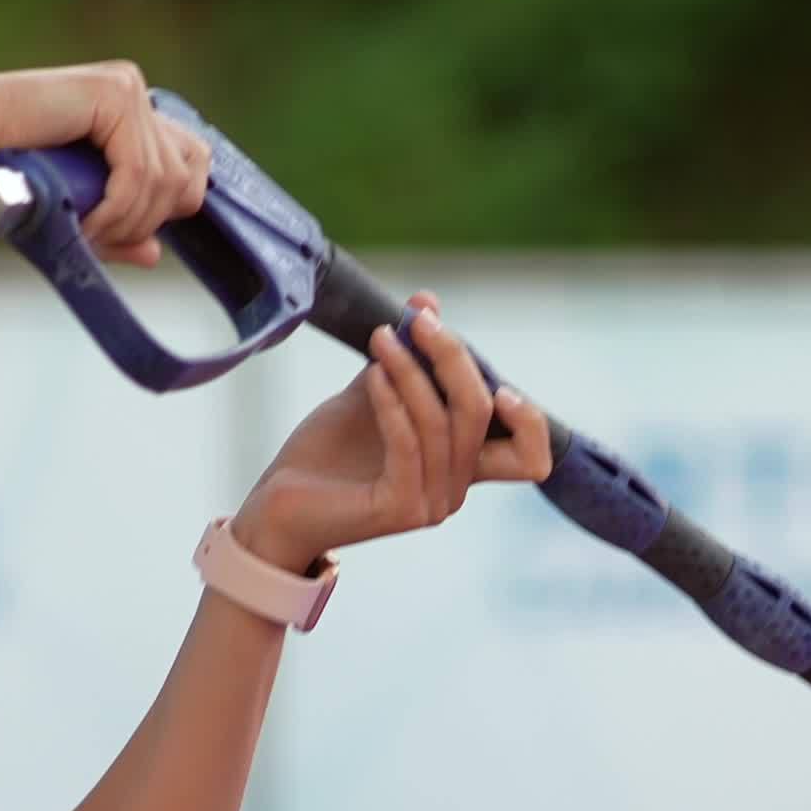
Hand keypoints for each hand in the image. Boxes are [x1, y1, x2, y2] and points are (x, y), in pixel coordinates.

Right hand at [0, 61, 208, 267]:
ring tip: (87, 233)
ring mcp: (127, 89)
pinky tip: (87, 224)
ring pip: (164, 179)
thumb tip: (156, 254)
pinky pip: (139, 171)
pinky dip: (117, 209)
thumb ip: (118, 226)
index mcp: (132, 112)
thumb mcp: (76, 205)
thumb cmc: (7, 169)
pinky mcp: (115, 94)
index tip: (122, 233)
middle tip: (103, 236)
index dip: (165, 209)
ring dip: (127, 221)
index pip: (190, 166)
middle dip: (150, 218)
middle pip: (187, 173)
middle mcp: (135, 93)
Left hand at [232, 293, 553, 568]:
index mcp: (461, 468)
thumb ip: (407, 356)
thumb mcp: (375, 393)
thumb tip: (428, 300)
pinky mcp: (400, 509)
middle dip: (451, 357)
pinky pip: (408, 443)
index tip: (498, 376)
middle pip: (480, 414)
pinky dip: (392, 402)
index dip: (531, 420)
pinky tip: (372, 373)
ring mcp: (431, 504)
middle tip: (417, 320)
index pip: (530, 456)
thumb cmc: (328, 455)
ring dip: (411, 371)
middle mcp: (455, 491)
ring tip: (380, 338)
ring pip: (441, 424)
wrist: (279, 505)